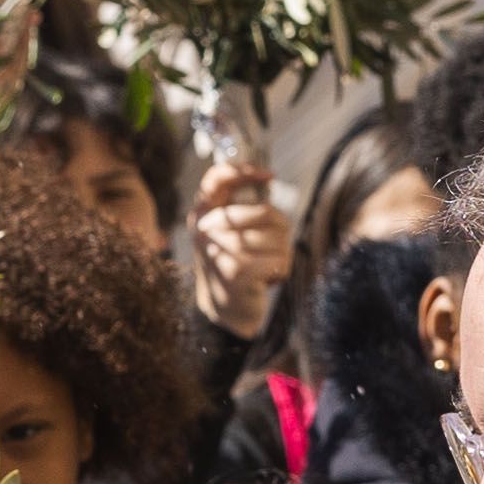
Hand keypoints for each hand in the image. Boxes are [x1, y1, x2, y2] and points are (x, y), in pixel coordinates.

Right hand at [180, 155, 293, 337]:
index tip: (269, 175)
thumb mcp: (226, 234)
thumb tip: (265, 177)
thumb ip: (238, 207)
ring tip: (265, 267)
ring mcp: (220, 249)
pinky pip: (279, 259)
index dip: (244, 170)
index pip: (217, 178)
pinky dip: (281, 271)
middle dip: (280, 231)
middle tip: (272, 248)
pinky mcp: (237, 270)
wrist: (224, 313)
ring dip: (281, 255)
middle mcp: (206, 229)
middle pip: (265, 212)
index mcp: (201, 215)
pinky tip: (266, 280)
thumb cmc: (234, 267)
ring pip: (278, 238)